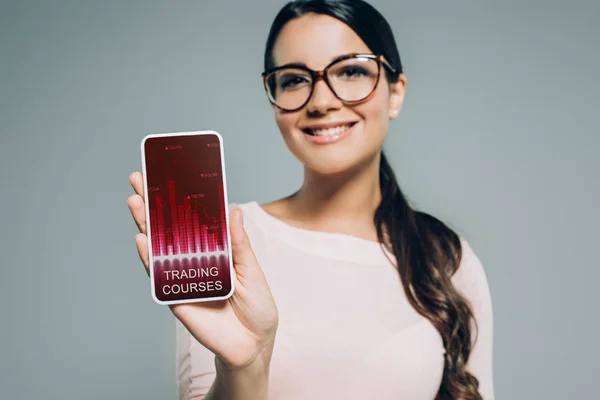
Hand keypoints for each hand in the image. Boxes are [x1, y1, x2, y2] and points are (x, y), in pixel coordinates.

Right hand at [127, 171, 278, 368]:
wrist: (254, 345)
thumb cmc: (257, 306)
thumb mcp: (252, 270)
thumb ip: (239, 244)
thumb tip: (233, 210)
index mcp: (214, 251)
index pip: (192, 220)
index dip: (178, 199)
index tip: (166, 175)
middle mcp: (194, 261)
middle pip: (169, 229)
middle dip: (153, 205)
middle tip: (137, 179)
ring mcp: (182, 278)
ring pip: (158, 248)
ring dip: (145, 225)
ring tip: (135, 202)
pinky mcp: (176, 298)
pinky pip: (159, 277)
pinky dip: (149, 259)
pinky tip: (141, 239)